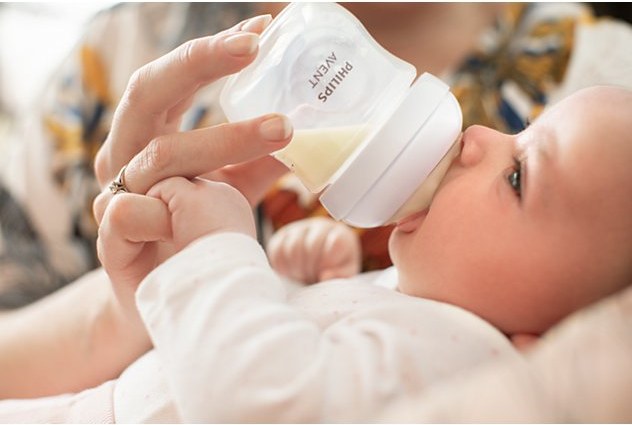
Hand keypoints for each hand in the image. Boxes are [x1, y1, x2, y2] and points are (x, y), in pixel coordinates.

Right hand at [92, 13, 293, 324]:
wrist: (160, 296)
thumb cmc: (192, 233)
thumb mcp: (228, 189)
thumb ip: (255, 162)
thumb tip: (306, 136)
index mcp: (151, 134)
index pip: (177, 81)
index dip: (213, 53)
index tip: (262, 29)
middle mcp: (126, 154)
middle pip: (149, 93)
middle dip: (199, 64)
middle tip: (253, 47)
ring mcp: (114, 194)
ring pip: (158, 155)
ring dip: (221, 140)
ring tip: (281, 130)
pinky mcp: (111, 241)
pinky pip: (127, 217)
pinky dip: (159, 213)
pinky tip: (188, 215)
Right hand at [267, 217, 361, 283]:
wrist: (318, 262)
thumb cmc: (334, 267)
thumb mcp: (344, 274)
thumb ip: (340, 275)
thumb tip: (325, 276)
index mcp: (341, 234)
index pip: (337, 243)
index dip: (329, 262)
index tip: (325, 273)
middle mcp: (320, 226)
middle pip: (311, 245)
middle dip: (311, 268)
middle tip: (312, 278)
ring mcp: (299, 228)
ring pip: (292, 247)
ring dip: (296, 268)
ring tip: (303, 276)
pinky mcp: (282, 236)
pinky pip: (277, 251)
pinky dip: (282, 266)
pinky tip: (291, 272)